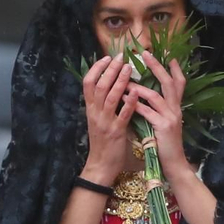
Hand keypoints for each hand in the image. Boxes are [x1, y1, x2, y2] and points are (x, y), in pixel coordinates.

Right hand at [79, 55, 136, 180]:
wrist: (101, 166)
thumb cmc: (102, 142)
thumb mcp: (98, 120)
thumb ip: (103, 104)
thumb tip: (112, 85)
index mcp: (90, 109)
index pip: (87, 83)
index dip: (96, 68)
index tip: (107, 57)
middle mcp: (95, 113)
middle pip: (99, 85)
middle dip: (110, 69)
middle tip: (121, 57)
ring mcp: (105, 122)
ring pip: (110, 97)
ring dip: (120, 81)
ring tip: (129, 68)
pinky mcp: (116, 132)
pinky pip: (122, 114)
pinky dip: (129, 102)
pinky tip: (136, 92)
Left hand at [131, 53, 189, 177]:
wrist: (173, 164)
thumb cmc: (165, 143)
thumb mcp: (165, 122)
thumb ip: (159, 109)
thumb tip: (145, 95)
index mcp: (176, 107)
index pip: (179, 83)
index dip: (175, 69)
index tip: (168, 55)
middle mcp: (176, 109)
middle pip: (169, 82)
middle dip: (157, 67)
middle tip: (146, 53)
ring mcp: (171, 117)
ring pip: (156, 96)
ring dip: (140, 87)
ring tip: (126, 79)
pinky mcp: (163, 127)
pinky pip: (148, 113)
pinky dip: (136, 105)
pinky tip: (126, 100)